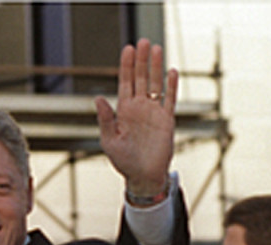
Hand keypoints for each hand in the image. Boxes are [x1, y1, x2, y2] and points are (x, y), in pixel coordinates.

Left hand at [95, 38, 178, 196]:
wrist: (143, 177)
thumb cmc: (123, 161)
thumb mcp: (109, 141)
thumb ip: (105, 120)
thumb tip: (98, 98)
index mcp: (124, 110)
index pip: (126, 82)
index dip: (127, 65)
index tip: (128, 49)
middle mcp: (139, 107)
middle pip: (141, 78)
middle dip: (142, 60)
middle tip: (144, 41)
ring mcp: (154, 112)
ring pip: (156, 84)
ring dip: (156, 67)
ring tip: (157, 49)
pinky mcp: (167, 121)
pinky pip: (170, 99)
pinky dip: (172, 86)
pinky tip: (172, 72)